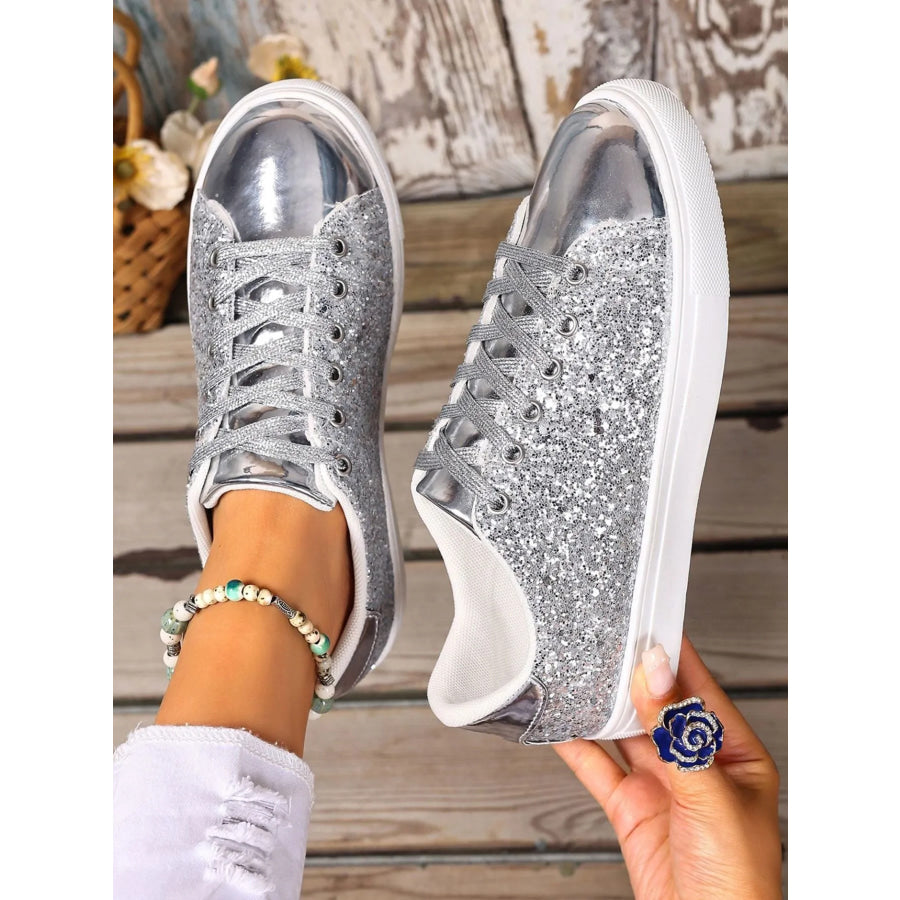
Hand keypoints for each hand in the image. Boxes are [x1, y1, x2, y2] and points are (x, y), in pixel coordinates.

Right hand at [555, 636, 781, 898]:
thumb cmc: (739, 885)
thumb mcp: (711, 799)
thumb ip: (677, 735)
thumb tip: (656, 674)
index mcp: (733, 755)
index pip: (699, 690)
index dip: (674, 655)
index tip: (648, 619)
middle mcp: (695, 765)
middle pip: (656, 706)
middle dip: (631, 674)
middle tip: (604, 638)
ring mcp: (661, 787)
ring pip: (623, 732)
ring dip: (600, 705)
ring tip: (577, 671)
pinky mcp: (630, 810)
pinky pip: (597, 768)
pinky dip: (575, 745)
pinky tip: (560, 723)